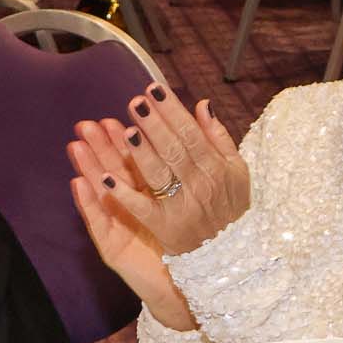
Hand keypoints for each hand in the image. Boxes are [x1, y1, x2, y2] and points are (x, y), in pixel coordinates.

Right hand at [66, 133, 191, 327]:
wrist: (183, 287)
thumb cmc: (184, 244)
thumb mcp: (187, 204)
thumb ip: (183, 172)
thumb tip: (181, 139)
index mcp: (150, 195)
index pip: (137, 161)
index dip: (126, 139)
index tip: (115, 116)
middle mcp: (131, 208)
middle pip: (115, 170)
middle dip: (103, 145)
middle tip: (88, 124)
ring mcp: (120, 226)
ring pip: (102, 191)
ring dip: (89, 166)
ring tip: (76, 145)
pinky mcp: (113, 247)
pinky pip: (99, 222)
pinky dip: (88, 202)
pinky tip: (78, 183)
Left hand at [69, 83, 248, 256]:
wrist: (232, 253)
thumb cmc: (231, 206)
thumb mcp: (236, 170)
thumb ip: (219, 136)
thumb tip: (203, 104)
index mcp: (215, 167)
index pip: (191, 133)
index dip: (172, 110)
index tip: (155, 89)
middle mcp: (200, 185)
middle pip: (173, 150)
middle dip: (154, 125)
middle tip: (136, 102)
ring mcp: (182, 207)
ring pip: (158, 175)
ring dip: (140, 153)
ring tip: (125, 131)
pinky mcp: (165, 228)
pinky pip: (142, 208)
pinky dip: (124, 194)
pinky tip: (105, 177)